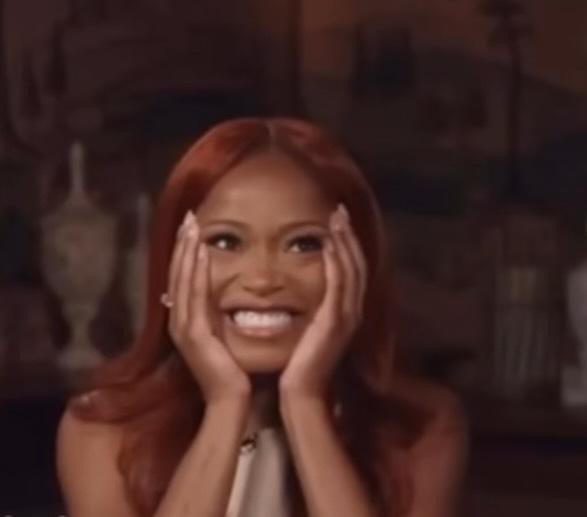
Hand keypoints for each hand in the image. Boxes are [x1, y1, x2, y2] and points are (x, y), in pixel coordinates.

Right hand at [167, 211, 250, 402]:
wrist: (230, 399)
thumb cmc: (229, 369)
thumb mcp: (218, 335)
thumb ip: (210, 314)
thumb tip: (207, 294)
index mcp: (183, 321)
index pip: (181, 279)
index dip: (183, 252)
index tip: (190, 228)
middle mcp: (178, 321)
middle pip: (177, 274)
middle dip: (182, 244)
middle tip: (188, 217)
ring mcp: (183, 327)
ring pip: (183, 281)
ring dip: (187, 251)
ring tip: (192, 226)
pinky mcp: (194, 334)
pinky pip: (195, 296)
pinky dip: (196, 272)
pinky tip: (201, 252)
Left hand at [279, 204, 366, 397]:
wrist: (300, 392)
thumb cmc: (299, 363)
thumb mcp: (310, 329)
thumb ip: (315, 309)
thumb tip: (308, 289)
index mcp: (346, 311)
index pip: (351, 270)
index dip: (347, 244)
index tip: (337, 222)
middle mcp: (352, 311)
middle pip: (356, 264)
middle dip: (348, 236)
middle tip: (339, 211)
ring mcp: (346, 317)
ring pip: (351, 270)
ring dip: (344, 243)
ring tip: (335, 219)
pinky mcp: (335, 322)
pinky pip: (338, 286)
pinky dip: (335, 263)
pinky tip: (328, 245)